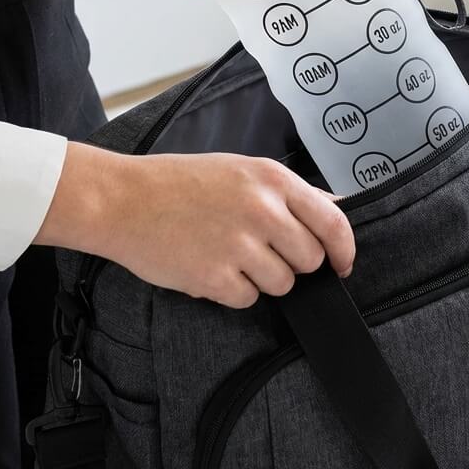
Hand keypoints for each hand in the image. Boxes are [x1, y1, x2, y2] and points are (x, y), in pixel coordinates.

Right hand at [36, 142, 355, 307]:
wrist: (124, 199)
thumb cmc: (184, 183)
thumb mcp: (245, 170)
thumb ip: (290, 192)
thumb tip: (338, 208)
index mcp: (274, 180)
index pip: (333, 223)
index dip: (344, 251)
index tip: (343, 265)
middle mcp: (263, 210)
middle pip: (309, 260)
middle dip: (293, 262)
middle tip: (264, 251)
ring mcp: (239, 244)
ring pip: (282, 283)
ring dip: (263, 278)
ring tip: (231, 254)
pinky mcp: (214, 276)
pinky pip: (248, 299)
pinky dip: (234, 290)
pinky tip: (212, 266)